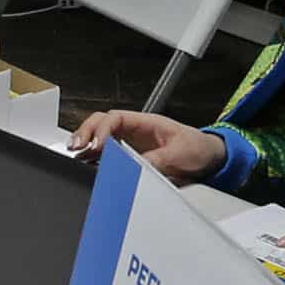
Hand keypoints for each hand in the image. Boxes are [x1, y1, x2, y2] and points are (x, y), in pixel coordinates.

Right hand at [69, 108, 224, 182]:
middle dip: (86, 132)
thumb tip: (133, 166)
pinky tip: (86, 165)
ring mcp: (131, 143)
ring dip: (86, 144)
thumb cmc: (198, 149)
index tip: (98, 146)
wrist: (209, 159)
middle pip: (101, 123)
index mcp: (146, 122)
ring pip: (100, 137)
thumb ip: (156, 160)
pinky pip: (108, 155)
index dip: (103, 130)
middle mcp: (134, 130)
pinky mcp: (131, 157)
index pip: (115, 118)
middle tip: (77, 147)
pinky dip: (94, 158)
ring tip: (75, 154)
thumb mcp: (179, 154)